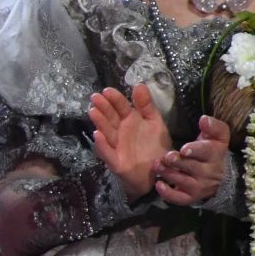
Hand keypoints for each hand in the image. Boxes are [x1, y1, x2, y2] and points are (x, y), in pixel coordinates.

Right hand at [89, 85, 169, 199]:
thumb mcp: (155, 123)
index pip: (120, 107)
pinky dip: (102, 144)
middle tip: (95, 98)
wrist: (160, 171)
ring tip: (94, 112)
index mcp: (130, 121)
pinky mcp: (116, 162)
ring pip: (106, 133)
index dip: (114, 99)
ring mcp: (116, 146)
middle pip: (110, 118)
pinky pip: (107, 153)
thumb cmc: (155, 146)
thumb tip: (139, 84)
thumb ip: (146, 105)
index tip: (107, 91)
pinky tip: (98, 135)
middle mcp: (120, 132)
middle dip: (103, 108)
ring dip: (100, 122)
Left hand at [155, 115, 231, 205]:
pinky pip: (179, 199)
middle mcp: (208, 172)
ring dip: (169, 174)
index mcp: (214, 154)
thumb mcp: (217, 137)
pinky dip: (168, 194)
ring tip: (157, 166)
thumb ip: (213, 127)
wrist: (220, 177)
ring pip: (183, 182)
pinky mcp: (190, 197)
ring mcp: (199, 186)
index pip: (206, 152)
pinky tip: (158, 185)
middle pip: (192, 168)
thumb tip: (204, 119)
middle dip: (178, 162)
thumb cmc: (212, 151)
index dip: (195, 150)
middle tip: (167, 156)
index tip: (184, 148)